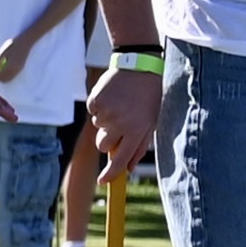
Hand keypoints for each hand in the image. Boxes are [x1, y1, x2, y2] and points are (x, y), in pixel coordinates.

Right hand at [83, 57, 163, 175]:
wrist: (138, 65)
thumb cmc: (149, 95)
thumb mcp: (152, 120)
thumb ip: (140, 145)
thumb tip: (129, 167)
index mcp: (137, 130)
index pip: (121, 160)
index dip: (111, 173)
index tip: (102, 181)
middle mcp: (120, 123)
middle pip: (103, 146)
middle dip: (108, 140)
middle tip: (118, 126)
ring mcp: (107, 111)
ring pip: (97, 127)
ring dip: (106, 120)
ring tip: (120, 103)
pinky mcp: (96, 100)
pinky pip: (93, 111)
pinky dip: (100, 106)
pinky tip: (112, 95)